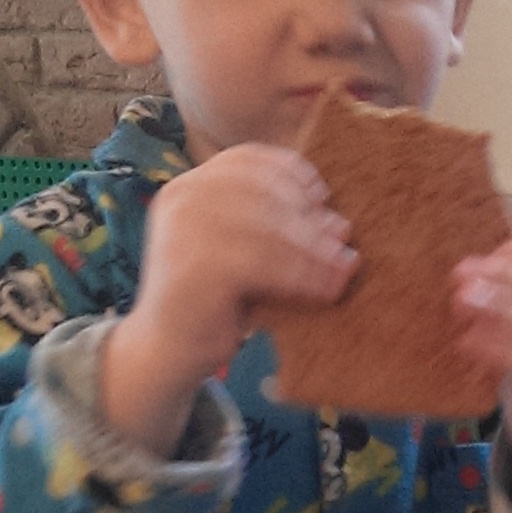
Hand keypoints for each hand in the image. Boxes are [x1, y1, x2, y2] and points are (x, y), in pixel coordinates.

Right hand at [102, 144, 356, 452]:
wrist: (166, 352)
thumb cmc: (215, 298)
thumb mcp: (247, 249)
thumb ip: (280, 226)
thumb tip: (340, 225)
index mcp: (190, 185)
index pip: (248, 159)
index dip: (292, 173)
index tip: (322, 198)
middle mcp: (182, 198)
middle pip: (264, 192)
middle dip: (310, 218)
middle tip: (344, 243)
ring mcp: (183, 231)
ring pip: (267, 228)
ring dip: (315, 250)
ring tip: (345, 269)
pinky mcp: (193, 267)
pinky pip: (262, 263)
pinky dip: (302, 276)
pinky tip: (327, 291)